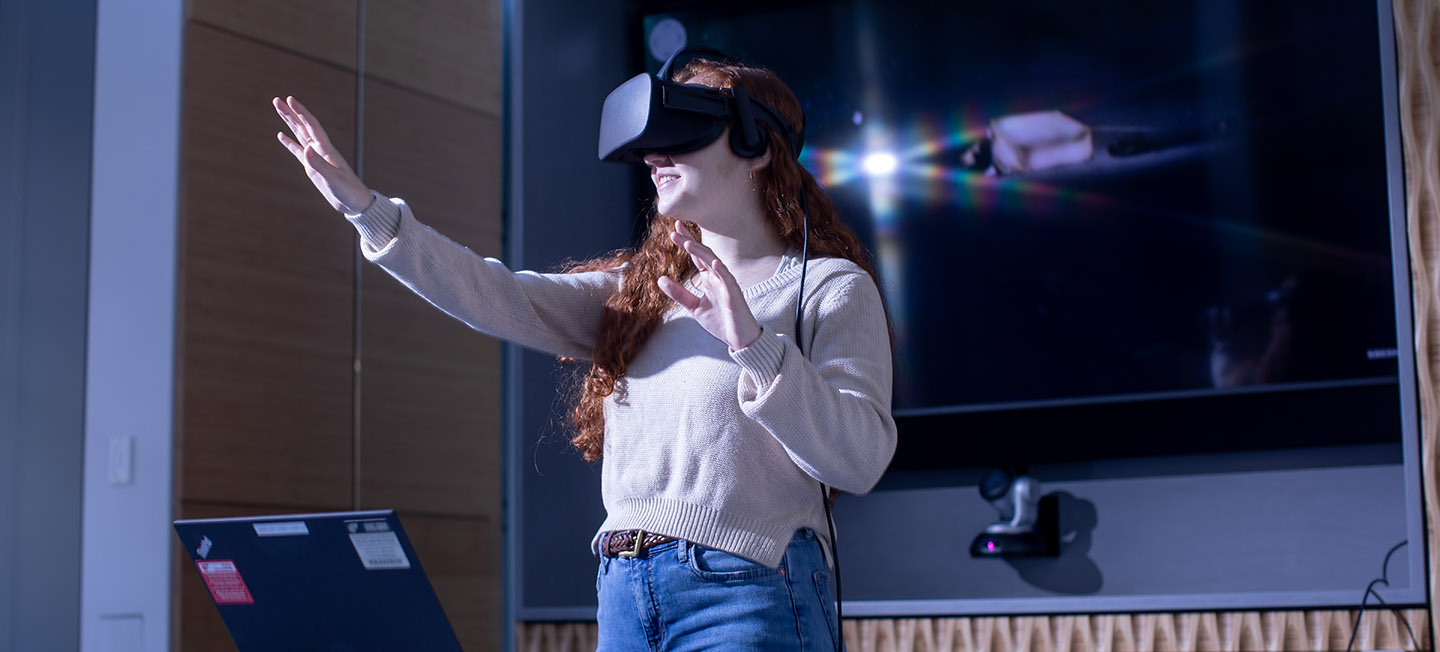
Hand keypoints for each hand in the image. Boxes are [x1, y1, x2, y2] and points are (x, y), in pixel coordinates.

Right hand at [273, 96, 373, 213]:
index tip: (289, 100)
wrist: (355, 203)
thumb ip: (319, 164)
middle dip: (291, 113)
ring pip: (300, 135)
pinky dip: (289, 142)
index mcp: (327, 150)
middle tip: (277, 100)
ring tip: (278, 109)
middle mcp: (321, 150)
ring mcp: (316, 157)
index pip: (312, 126)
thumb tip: (306, 148)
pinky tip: (281, 135)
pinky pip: (298, 151)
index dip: (301, 112)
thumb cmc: (348, 191)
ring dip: (289, 122)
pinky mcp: (312, 167)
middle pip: (303, 126)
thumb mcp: (333, 179)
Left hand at [657, 222, 762, 350]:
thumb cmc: (720, 322)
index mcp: (708, 279)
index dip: (686, 242)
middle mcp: (718, 277)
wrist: (739, 339)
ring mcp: (727, 284)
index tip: (674, 230)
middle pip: (703, 255)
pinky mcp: (735, 295)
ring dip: (702, 252)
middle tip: (675, 230)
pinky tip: (715, 262)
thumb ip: (679, 293)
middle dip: (690, 242)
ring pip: (714, 263)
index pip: (696, 257)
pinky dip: (722, 271)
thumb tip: (659, 279)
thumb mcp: (694, 307)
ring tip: (688, 243)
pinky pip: (729, 280)